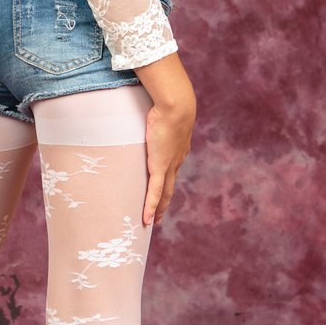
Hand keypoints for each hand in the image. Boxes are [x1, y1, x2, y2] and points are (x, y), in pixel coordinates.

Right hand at [141, 99, 194, 224]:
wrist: (177, 106)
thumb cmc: (169, 104)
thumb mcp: (162, 113)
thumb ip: (155, 115)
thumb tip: (147, 107)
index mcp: (178, 150)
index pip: (173, 171)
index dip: (168, 183)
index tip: (164, 193)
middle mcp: (176, 161)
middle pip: (170, 187)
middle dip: (165, 202)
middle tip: (159, 216)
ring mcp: (169, 166)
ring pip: (164, 193)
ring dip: (159, 208)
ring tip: (153, 221)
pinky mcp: (159, 167)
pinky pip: (155, 192)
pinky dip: (151, 206)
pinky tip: (147, 219)